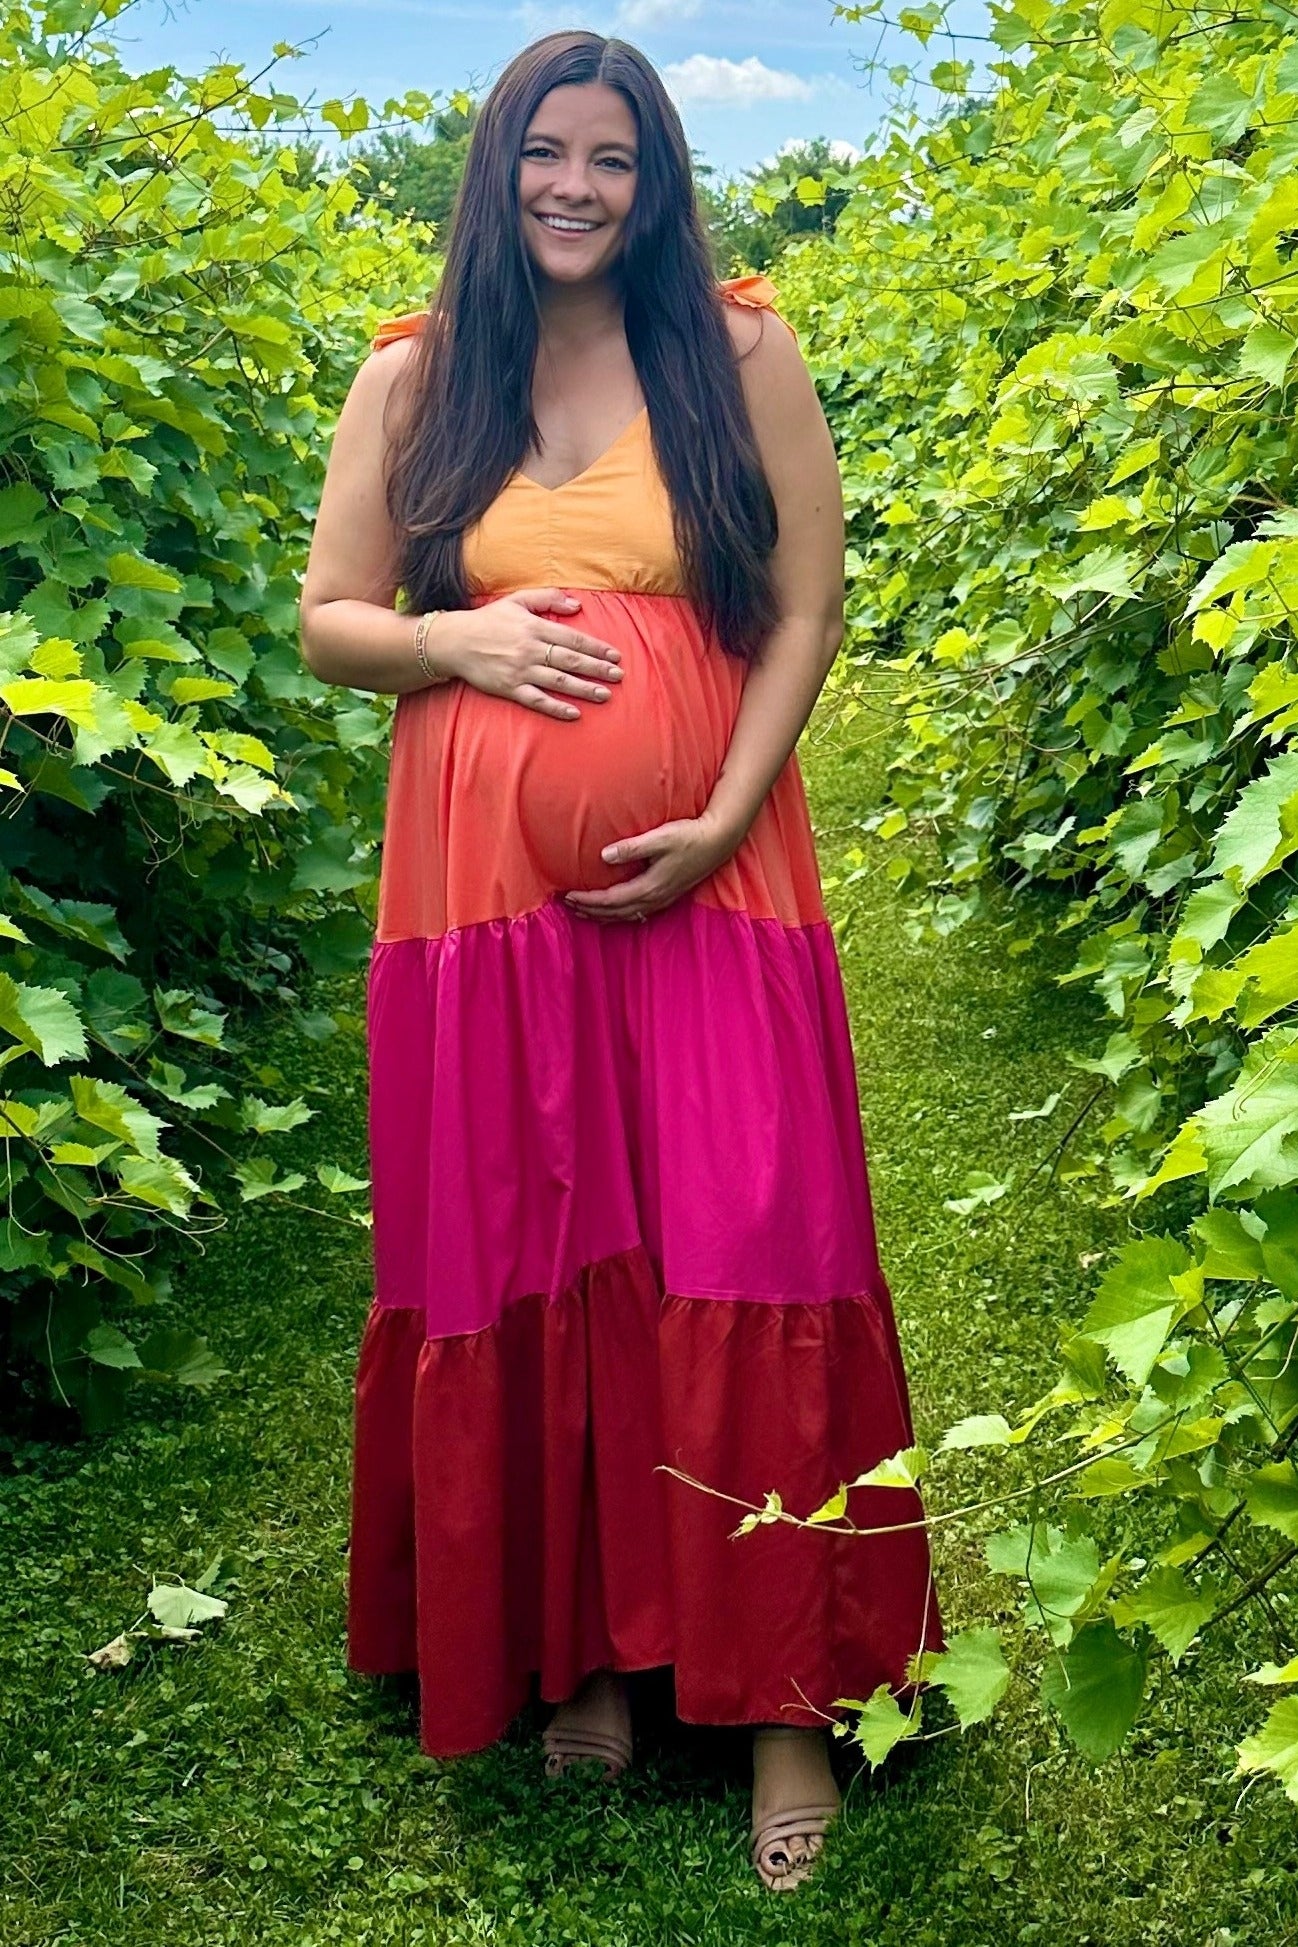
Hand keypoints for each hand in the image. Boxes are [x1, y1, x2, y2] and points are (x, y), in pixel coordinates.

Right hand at [441, 587, 623, 719]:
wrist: (455, 642)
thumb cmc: (489, 620)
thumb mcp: (517, 601)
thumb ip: (548, 599)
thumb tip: (577, 605)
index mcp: (535, 628)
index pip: (573, 639)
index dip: (596, 648)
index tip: (615, 656)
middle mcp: (530, 650)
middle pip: (571, 661)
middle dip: (597, 669)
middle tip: (619, 676)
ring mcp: (520, 671)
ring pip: (559, 681)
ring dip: (584, 689)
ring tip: (605, 695)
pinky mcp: (510, 689)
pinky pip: (537, 700)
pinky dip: (556, 707)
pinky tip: (574, 713)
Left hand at [563, 811, 747, 922]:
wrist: (718, 842)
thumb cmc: (689, 836)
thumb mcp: (659, 838)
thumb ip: (631, 848)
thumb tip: (603, 856)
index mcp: (649, 887)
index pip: (610, 900)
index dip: (587, 900)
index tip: (568, 895)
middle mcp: (654, 899)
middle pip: (615, 912)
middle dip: (590, 910)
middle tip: (568, 905)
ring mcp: (662, 900)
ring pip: (626, 915)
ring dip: (604, 915)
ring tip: (585, 912)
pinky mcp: (668, 896)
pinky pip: (638, 913)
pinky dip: (621, 915)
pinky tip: (617, 912)